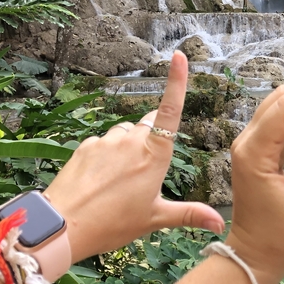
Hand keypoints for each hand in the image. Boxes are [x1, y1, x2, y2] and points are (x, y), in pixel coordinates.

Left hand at [44, 51, 223, 262]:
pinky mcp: (86, 145)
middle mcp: (132, 140)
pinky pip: (103, 142)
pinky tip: (101, 180)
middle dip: (153, 137)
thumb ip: (189, 214)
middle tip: (146, 172)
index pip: (170, 110)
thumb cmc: (113, 224)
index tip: (178, 57)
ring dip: (128, 147)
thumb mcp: (155, 219)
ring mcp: (107, 141)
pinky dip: (107, 155)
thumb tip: (219, 224)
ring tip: (121, 182)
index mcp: (154, 155)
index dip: (176, 82)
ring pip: (125, 134)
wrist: (63, 226)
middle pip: (149, 125)